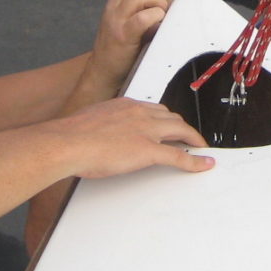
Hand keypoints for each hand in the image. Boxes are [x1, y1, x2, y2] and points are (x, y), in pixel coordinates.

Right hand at [62, 97, 213, 177]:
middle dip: (183, 127)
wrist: (67, 143)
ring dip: (192, 139)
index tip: (168, 124)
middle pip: (172, 117)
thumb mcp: (89, 121)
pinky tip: (203, 164)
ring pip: (180, 130)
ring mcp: (146, 131)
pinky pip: (179, 156)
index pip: (154, 109)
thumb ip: (101, 124)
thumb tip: (99, 132)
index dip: (165, 118)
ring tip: (198, 147)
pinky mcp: (149, 150)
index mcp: (125, 106)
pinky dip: (194, 161)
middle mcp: (140, 113)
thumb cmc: (71, 137)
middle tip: (189, 137)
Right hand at [86, 0, 190, 93]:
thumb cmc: (123, 45)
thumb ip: (149, 6)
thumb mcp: (134, 19)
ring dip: (159, 2)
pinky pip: (142, 18)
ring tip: (163, 15)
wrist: (103, 70)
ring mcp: (117, 18)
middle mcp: (115, 3)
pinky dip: (156, 17)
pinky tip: (158, 25)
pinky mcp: (122, 35)